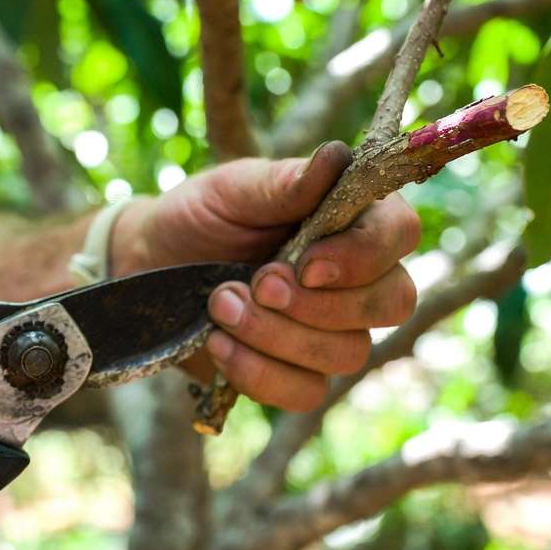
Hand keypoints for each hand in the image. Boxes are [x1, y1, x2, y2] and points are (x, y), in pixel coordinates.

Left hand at [114, 142, 419, 409]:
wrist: (150, 262)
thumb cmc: (203, 215)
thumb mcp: (233, 190)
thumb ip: (284, 183)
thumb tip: (336, 157)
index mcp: (353, 218)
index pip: (400, 233)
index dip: (363, 255)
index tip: (305, 264)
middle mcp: (358, 277)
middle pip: (391, 303)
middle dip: (320, 304)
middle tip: (258, 283)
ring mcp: (333, 331)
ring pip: (347, 354)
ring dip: (277, 335)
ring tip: (220, 305)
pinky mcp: (299, 374)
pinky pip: (306, 392)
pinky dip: (259, 372)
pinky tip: (219, 343)